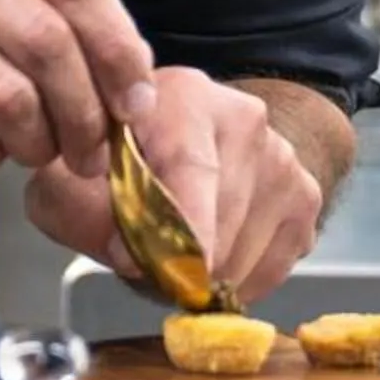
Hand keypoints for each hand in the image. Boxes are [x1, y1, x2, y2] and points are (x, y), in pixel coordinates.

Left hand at [24, 67, 322, 305]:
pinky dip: (236, 280)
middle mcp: (245, 120)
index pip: (192, 166)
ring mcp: (284, 159)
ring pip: (244, 254)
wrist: (195, 137)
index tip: (177, 268)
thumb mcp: (73, 175)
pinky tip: (211, 255)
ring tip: (177, 251)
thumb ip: (79, 208)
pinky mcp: (306, 198)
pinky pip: (271, 269)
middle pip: (220, 220)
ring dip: (204, 275)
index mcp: (183, 98)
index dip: (185, 223)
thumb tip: (128, 251)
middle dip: (179, 262)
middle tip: (145, 262)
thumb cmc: (123, 158)